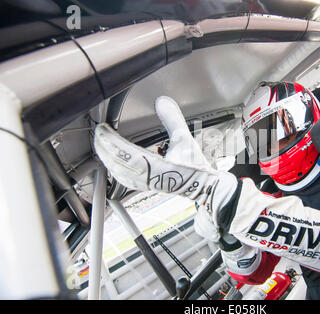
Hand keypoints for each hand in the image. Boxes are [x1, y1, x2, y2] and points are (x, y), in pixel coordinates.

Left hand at [94, 96, 237, 217]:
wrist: (203, 186)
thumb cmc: (196, 168)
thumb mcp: (184, 139)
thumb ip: (172, 119)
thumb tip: (162, 102)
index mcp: (155, 168)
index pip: (124, 154)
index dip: (110, 141)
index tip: (102, 129)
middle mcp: (147, 178)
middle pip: (116, 164)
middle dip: (104, 149)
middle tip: (98, 134)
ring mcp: (146, 184)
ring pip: (118, 173)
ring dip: (108, 159)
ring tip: (102, 147)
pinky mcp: (147, 185)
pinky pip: (124, 179)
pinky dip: (116, 169)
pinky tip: (113, 164)